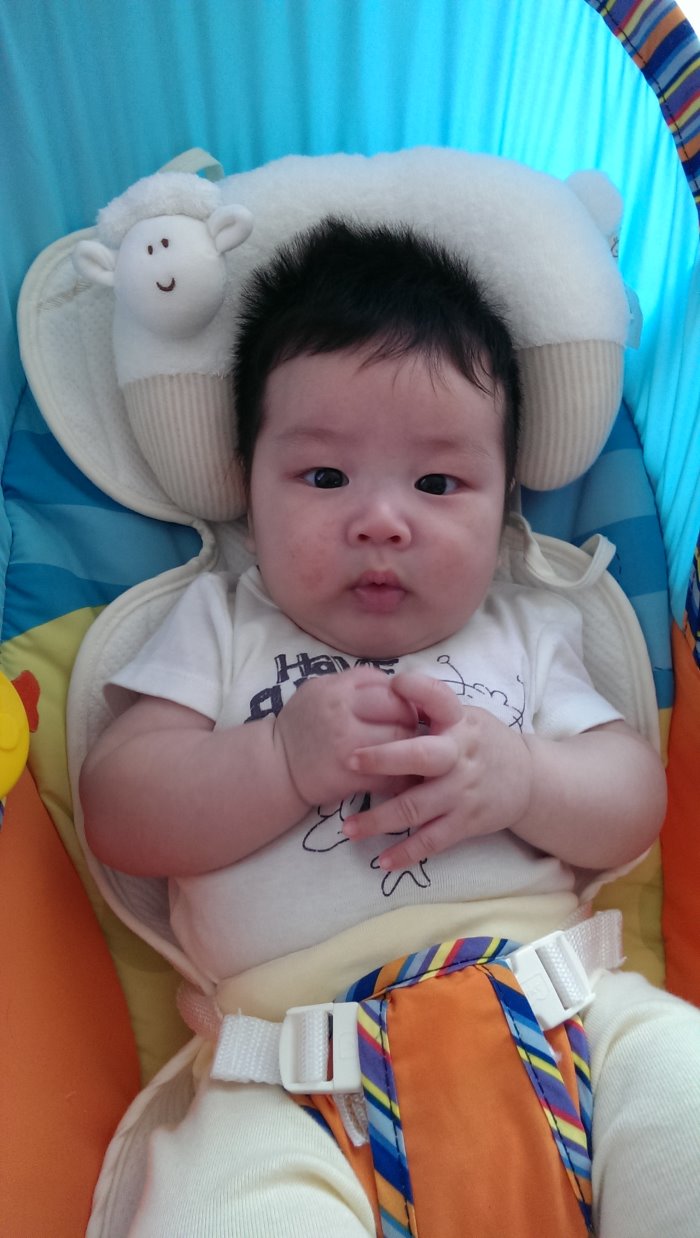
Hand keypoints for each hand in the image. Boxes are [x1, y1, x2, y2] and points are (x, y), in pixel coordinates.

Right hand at [273, 667, 418, 808]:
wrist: (275, 767)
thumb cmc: (301, 726)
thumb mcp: (319, 689)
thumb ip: (354, 682)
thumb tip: (394, 684)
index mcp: (337, 689)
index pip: (387, 684)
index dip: (402, 696)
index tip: (402, 709)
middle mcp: (342, 714)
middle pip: (399, 709)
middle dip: (410, 720)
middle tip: (409, 731)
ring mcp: (348, 746)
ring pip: (400, 741)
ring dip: (409, 748)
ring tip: (405, 752)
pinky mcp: (350, 777)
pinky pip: (391, 775)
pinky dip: (401, 777)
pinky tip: (399, 776)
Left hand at [343, 671, 532, 869]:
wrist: (528, 780)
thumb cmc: (482, 741)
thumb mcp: (464, 715)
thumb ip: (429, 708)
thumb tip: (383, 691)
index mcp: (458, 723)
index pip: (440, 698)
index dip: (418, 689)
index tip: (394, 684)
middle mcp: (459, 756)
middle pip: (421, 756)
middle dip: (384, 759)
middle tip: (349, 759)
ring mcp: (462, 792)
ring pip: (416, 807)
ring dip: (379, 819)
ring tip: (348, 827)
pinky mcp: (466, 822)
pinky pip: (432, 841)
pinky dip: (407, 853)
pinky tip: (383, 862)